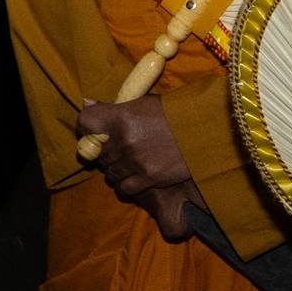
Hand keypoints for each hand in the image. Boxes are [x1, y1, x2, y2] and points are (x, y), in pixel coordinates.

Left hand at [77, 97, 194, 240]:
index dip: (85, 128)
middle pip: (97, 152)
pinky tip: (135, 177)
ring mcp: (134, 161)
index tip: (91, 131)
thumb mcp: (144, 103)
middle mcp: (123, 139)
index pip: (85, 122)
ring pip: (109, 172)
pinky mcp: (148, 178)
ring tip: (130, 163)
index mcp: (121, 116)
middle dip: (105, 152)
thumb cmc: (175, 114)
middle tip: (119, 149)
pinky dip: (126, 184)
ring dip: (116, 169)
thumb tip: (87, 104)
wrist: (206, 131)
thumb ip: (116, 108)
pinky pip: (123, 188)